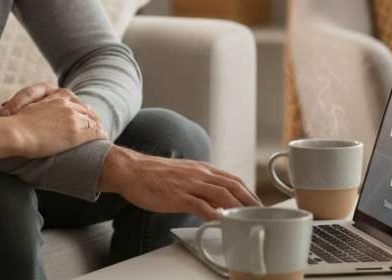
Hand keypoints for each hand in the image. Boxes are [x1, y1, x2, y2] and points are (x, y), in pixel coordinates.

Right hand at [8, 95, 107, 157]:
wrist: (16, 133)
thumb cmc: (16, 126)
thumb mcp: (28, 112)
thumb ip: (37, 113)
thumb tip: (33, 119)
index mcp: (56, 100)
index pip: (75, 104)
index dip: (82, 112)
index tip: (86, 118)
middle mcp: (67, 107)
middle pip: (86, 112)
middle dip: (93, 119)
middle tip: (98, 126)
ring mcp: (72, 119)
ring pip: (92, 122)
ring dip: (98, 127)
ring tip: (103, 134)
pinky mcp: (75, 134)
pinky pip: (94, 133)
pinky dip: (101, 135)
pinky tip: (105, 139)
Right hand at [98, 146, 259, 219]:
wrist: (131, 170)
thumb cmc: (153, 174)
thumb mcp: (182, 174)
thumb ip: (198, 184)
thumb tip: (212, 199)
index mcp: (201, 169)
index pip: (232, 179)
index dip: (248, 192)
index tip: (257, 204)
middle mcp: (199, 174)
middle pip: (233, 186)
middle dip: (250, 201)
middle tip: (260, 214)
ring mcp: (189, 184)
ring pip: (222, 194)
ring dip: (238, 207)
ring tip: (248, 219)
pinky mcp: (178, 196)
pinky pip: (201, 206)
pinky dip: (215, 214)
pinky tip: (223, 222)